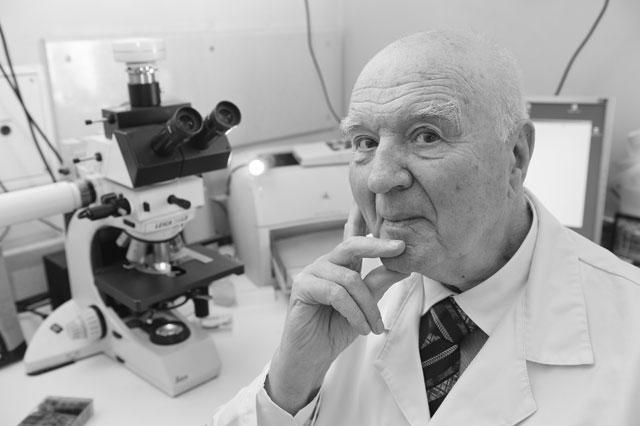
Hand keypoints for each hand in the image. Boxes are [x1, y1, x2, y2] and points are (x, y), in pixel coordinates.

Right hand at [266, 206, 408, 413]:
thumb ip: (379, 284)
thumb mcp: (365, 306)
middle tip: (400, 247)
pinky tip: (360, 327)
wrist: (312, 357)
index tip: (377, 205)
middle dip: (377, 245)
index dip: (361, 217)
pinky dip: (354, 312)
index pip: (352, 236)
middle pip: (351, 245)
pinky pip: (336, 293)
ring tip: (375, 326)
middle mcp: (326, 264)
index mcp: (341, 265)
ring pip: (349, 279)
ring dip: (368, 306)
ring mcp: (311, 273)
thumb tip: (403, 266)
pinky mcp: (302, 287)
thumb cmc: (335, 329)